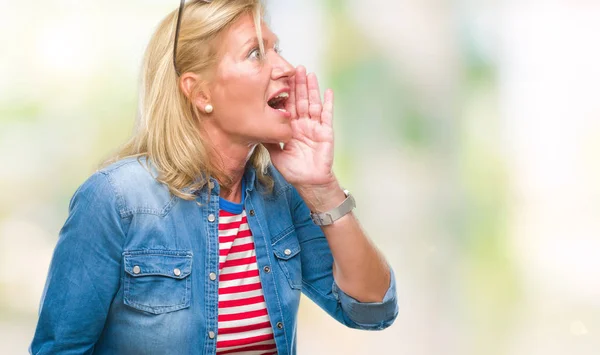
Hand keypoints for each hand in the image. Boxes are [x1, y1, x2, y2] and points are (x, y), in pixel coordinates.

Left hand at [264, 66, 335, 187]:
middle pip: (301, 100)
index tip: (281, 78)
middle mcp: (303, 124)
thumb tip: (254, 127)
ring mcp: (315, 126)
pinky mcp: (326, 131)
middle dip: (298, 84)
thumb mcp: (274, 153)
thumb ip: (268, 139)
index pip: (288, 105)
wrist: (309, 182)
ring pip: (313, 103)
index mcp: (291, 127)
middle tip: (296, 68)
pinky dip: (328, 103)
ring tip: (310, 74)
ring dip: (312, 89)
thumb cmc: (293, 170)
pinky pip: (327, 115)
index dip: (285, 92)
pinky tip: (328, 91)